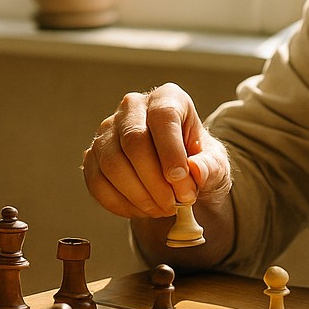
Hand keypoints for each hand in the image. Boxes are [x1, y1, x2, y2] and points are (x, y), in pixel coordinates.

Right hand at [82, 83, 230, 219]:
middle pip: (133, 141)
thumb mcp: (215, 164)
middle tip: (173, 204)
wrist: (176, 175)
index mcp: (166, 98)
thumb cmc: (196, 162)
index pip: (163, 117)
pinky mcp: (92, 155)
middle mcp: (132, 107)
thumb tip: (194, 171)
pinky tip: (141, 210)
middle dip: (154, 180)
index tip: (181, 181)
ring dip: (138, 195)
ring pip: (112, 163)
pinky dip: (119, 203)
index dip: (171, 152)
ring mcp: (107, 130)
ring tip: (161, 209)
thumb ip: (210, 167)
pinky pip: (97, 182)